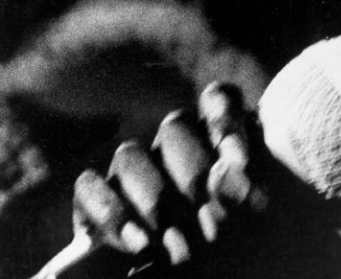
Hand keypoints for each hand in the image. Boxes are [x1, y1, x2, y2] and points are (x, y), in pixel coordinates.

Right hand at [70, 83, 273, 275]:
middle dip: (194, 172)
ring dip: (154, 199)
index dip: (225, 117)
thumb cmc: (231, 250)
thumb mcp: (243, 224)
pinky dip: (112, 214)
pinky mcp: (95, 196)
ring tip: (178, 242)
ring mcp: (133, 168)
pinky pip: (88, 186)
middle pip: (175, 126)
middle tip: (210, 217)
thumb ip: (238, 194)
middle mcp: (176, 146)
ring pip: (129, 155)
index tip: (240, 160)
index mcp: (218, 141)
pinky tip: (140, 244)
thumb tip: (226, 171)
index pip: (218, 99)